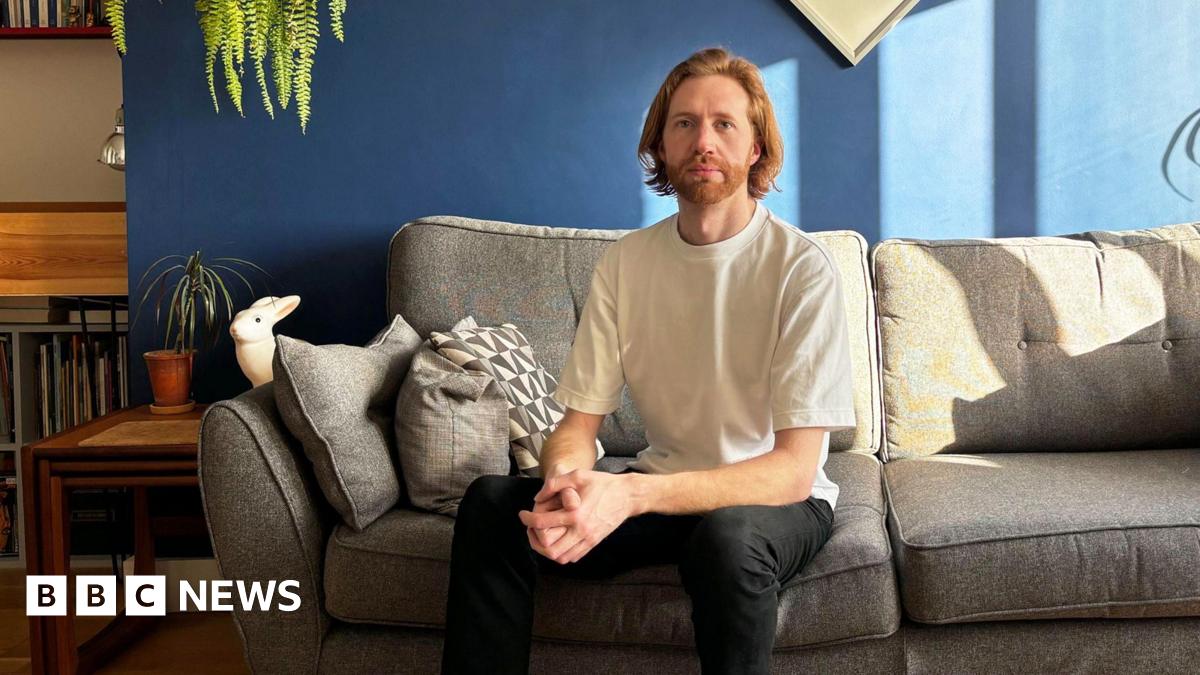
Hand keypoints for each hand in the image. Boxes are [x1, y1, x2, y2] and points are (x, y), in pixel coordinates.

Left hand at [519, 470, 634, 564]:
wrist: (627, 496)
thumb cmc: (602, 483)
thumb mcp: (578, 475)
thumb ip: (555, 484)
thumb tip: (537, 498)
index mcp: (575, 514)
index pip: (542, 523)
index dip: (527, 519)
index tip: (523, 514)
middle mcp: (581, 530)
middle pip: (549, 548)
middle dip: (534, 540)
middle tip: (531, 529)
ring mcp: (588, 539)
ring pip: (560, 557)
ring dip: (546, 549)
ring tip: (542, 535)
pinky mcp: (594, 543)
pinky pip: (573, 557)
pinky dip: (561, 553)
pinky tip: (557, 539)